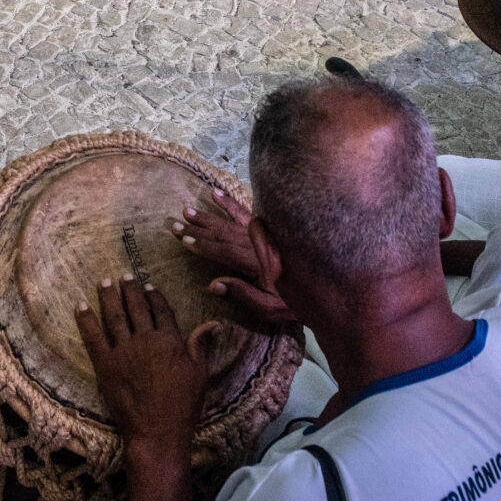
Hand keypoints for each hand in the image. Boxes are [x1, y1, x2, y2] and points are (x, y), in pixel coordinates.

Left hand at [76, 276, 221, 453]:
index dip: (154, 297)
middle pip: (136, 308)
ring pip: (114, 316)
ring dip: (109, 297)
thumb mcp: (200, 375)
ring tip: (105, 281)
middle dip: (130, 290)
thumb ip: (201, 346)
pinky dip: (85, 320)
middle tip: (125, 276)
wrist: (157, 432)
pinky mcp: (105, 365)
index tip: (149, 287)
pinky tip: (80, 306)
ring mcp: (123, 352)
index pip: (161, 311)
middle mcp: (145, 340)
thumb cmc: (182, 406)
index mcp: (169, 341)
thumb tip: (214, 323)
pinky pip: (93, 337)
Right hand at [173, 186, 295, 326]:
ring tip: (187, 210)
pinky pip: (246, 213)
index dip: (201, 246)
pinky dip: (230, 203)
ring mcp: (263, 234)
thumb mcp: (268, 307)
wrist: (324, 290)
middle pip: (222, 234)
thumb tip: (213, 285)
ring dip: (208, 217)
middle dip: (198, 229)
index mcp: (255, 262)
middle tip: (175, 224)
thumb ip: (242, 294)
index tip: (182, 240)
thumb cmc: (293, 303)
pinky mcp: (268, 230)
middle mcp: (257, 243)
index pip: (222, 251)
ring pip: (230, 222)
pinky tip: (216, 193)